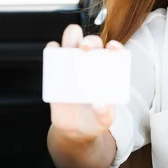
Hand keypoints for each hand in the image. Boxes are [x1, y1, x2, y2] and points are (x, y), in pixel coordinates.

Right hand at [48, 24, 122, 141]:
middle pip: (91, 41)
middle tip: (85, 49)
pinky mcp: (57, 69)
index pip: (114, 51)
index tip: (111, 48)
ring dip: (71, 37)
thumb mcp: (103, 121)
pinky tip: (54, 53)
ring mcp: (74, 63)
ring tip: (69, 48)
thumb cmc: (94, 120)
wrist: (74, 130)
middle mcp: (91, 62)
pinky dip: (52, 49)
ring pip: (72, 39)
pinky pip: (53, 53)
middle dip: (89, 41)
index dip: (114, 46)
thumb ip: (105, 114)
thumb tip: (101, 105)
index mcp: (108, 70)